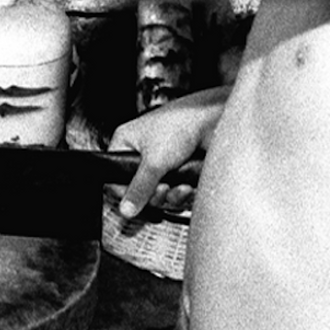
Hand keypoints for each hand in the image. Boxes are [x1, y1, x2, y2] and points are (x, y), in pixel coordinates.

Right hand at [108, 88, 225, 218]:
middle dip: (154, 195)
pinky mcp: (179, 169)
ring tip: (178, 187)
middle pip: (139, 190)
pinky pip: (174, 191)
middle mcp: (142, 152)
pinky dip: (181, 193)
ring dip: (170, 195)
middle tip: (162, 190)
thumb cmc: (181, 124)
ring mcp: (162, 162)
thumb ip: (139, 189)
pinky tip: (186, 187)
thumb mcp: (154, 161)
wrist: (214, 120)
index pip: (115, 176)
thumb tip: (126, 209)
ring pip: (159, 193)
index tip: (135, 203)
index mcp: (127, 142)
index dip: (126, 194)